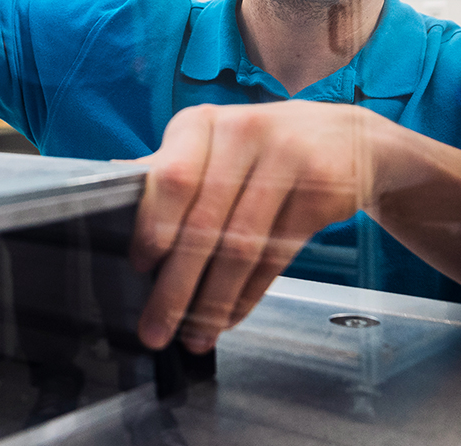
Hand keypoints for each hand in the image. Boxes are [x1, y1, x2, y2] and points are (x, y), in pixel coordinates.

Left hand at [127, 101, 379, 352]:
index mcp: (201, 123)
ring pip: (241, 247)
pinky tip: (229, 318)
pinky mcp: (320, 191)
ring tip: (193, 336)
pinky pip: (276, 257)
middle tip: (156, 328)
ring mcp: (286, 160)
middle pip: (204, 222)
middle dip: (176, 285)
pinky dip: (248, 296)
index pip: (171, 179)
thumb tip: (111, 180)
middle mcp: (241, 133)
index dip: (153, 227)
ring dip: (213, 301)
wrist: (348, 138)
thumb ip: (171, 167)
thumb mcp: (215, 144)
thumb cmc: (263, 147)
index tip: (138, 269)